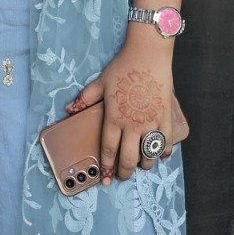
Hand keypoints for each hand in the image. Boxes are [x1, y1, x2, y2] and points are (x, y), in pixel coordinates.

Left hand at [66, 45, 173, 183]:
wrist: (148, 55)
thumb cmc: (122, 67)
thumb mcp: (100, 82)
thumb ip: (85, 99)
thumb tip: (68, 110)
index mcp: (114, 118)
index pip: (109, 150)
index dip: (107, 167)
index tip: (105, 179)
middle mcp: (132, 125)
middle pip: (128, 158)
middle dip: (124, 172)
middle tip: (122, 176)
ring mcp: (150, 123)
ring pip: (148, 155)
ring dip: (144, 165)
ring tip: (141, 166)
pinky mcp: (165, 117)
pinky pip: (165, 142)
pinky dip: (164, 152)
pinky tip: (161, 156)